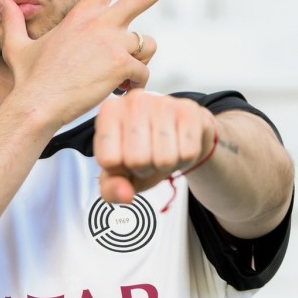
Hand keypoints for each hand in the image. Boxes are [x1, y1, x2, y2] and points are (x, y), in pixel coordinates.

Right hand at [0, 0, 200, 127]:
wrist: (37, 104)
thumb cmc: (29, 79)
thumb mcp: (17, 45)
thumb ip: (14, 21)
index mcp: (81, 14)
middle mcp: (100, 22)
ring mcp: (112, 41)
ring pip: (146, 47)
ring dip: (137, 63)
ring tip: (115, 78)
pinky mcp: (121, 63)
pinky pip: (143, 73)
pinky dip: (135, 86)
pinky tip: (117, 91)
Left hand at [94, 90, 217, 204]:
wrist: (181, 134)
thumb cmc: (146, 150)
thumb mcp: (121, 172)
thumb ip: (112, 188)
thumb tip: (124, 195)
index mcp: (109, 113)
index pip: (109, 160)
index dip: (120, 170)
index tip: (125, 160)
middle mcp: (133, 101)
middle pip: (137, 160)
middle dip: (145, 168)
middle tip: (149, 157)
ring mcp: (162, 103)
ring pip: (164, 159)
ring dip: (166, 165)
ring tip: (163, 151)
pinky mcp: (188, 110)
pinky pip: (187, 153)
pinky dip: (185, 159)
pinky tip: (180, 145)